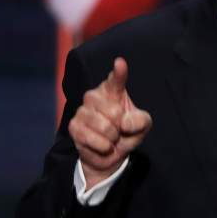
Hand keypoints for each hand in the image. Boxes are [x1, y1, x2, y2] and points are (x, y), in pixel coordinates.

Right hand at [68, 57, 151, 188]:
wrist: (109, 154)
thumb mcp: (142, 126)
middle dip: (121, 126)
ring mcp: (82, 110)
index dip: (119, 72)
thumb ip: (140, 121)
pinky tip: (102, 145)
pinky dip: (104, 146)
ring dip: (113, 138)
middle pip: (114, 111)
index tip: (120, 63)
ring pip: (105, 126)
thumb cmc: (127, 133)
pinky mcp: (74, 126)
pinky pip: (94, 139)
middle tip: (118, 129)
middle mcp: (94, 96)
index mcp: (113, 90)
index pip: (116, 80)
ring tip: (111, 137)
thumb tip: (124, 123)